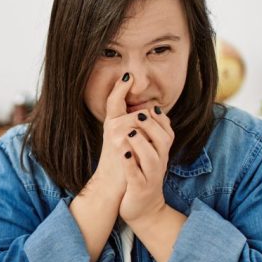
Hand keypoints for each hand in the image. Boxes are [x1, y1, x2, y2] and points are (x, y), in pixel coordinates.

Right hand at [78, 71, 139, 203]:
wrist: (113, 185)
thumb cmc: (121, 162)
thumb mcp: (124, 140)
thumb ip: (132, 123)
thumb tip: (151, 110)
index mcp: (111, 123)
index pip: (114, 99)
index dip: (120, 87)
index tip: (128, 75)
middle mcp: (111, 126)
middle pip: (139, 110)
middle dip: (149, 119)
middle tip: (146, 133)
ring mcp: (117, 135)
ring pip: (143, 119)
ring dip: (151, 130)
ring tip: (143, 145)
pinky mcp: (123, 145)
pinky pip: (144, 133)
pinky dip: (150, 139)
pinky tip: (144, 148)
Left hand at [119, 104, 174, 225]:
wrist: (144, 210)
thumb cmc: (142, 176)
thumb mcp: (147, 155)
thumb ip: (148, 136)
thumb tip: (146, 109)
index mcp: (161, 153)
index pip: (168, 131)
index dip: (160, 118)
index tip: (151, 107)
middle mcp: (160, 163)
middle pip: (163, 141)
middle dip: (152, 127)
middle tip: (138, 116)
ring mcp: (151, 177)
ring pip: (152, 158)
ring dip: (141, 143)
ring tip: (129, 133)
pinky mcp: (139, 189)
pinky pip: (136, 175)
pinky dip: (130, 164)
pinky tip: (123, 153)